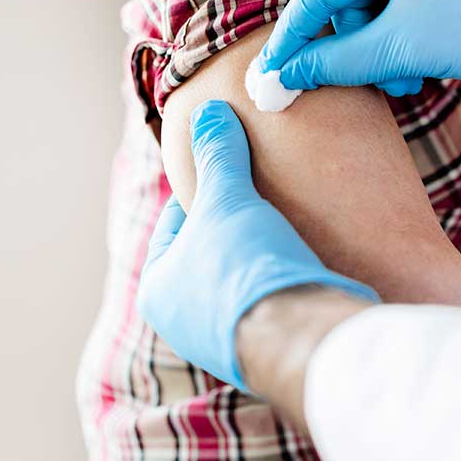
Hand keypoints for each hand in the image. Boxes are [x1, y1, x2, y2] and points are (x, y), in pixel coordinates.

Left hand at [137, 100, 378, 390]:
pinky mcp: (267, 349)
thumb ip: (217, 155)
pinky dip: (282, 278)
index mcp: (156, 290)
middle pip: (210, 251)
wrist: (300, 335)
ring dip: (261, 253)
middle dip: (235, 223)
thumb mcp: (227, 198)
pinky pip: (270, 301)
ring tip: (287, 220)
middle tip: (262, 190)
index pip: (175, 221)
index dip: (205, 189)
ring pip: (241, 278)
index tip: (232, 169)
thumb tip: (207, 111)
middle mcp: (183, 322)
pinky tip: (304, 256)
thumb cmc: (246, 266)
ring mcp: (226, 341)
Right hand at [260, 0, 460, 94]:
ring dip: (392, 42)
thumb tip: (282, 78)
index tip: (271, 75)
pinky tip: (433, 57)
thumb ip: (337, 61)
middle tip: (382, 81)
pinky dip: (415, 28)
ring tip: (417, 74)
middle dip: (365, 43)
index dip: (296, 36)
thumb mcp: (405, 46)